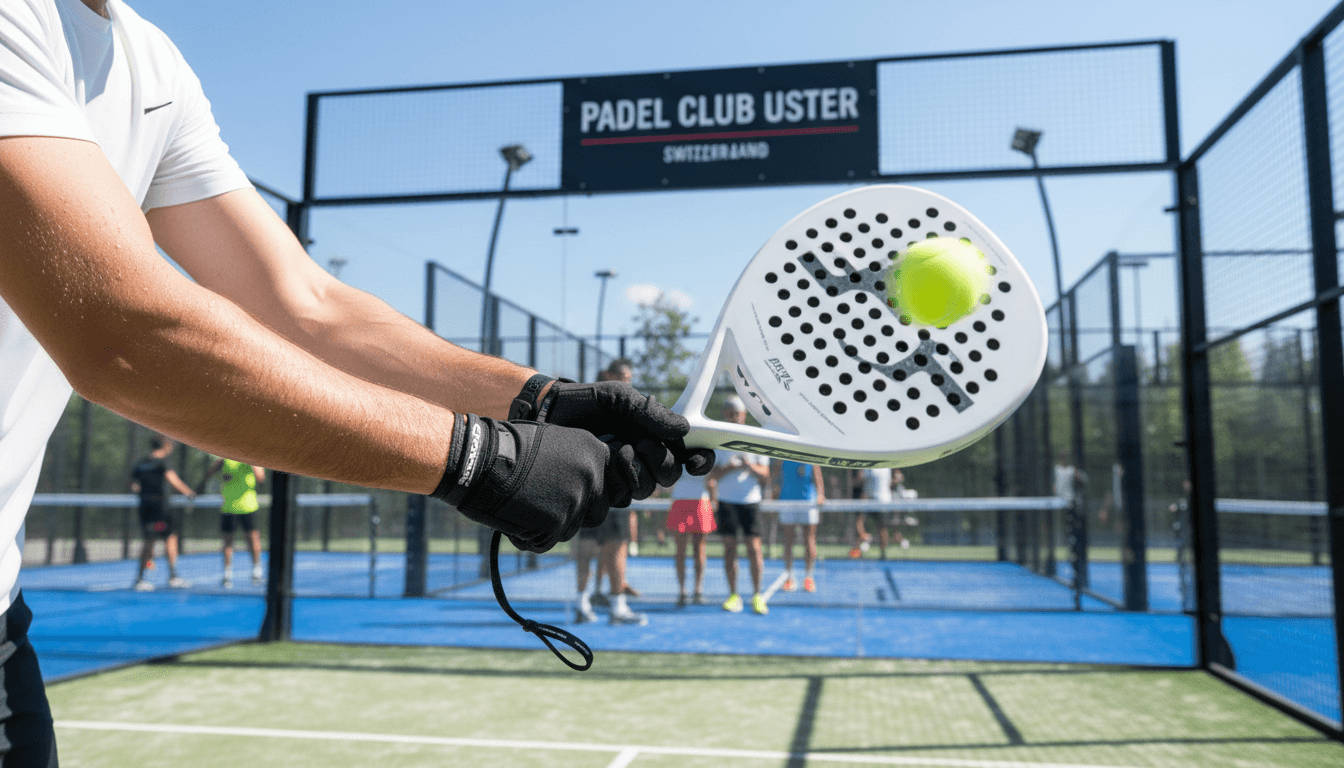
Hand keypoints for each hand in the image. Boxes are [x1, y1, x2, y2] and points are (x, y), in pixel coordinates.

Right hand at [432, 414, 681, 552]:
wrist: (478, 459)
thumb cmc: (509, 447)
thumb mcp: (555, 443)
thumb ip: (578, 463)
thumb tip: (592, 484)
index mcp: (596, 452)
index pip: (609, 488)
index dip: (589, 495)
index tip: (567, 494)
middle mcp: (592, 476)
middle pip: (596, 513)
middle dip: (572, 515)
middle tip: (541, 503)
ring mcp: (575, 501)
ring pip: (569, 530)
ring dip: (547, 526)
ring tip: (520, 504)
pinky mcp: (555, 524)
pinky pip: (544, 542)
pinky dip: (527, 537)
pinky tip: (511, 516)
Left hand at [511, 376, 714, 477]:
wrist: (545, 415)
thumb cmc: (583, 402)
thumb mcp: (619, 398)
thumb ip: (650, 412)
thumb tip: (684, 430)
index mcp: (654, 436)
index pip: (688, 454)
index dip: (699, 460)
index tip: (696, 461)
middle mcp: (642, 460)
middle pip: (669, 476)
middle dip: (658, 461)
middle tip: (637, 441)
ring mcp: (622, 478)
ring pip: (644, 490)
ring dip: (631, 468)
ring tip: (609, 446)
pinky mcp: (601, 493)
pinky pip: (617, 499)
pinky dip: (611, 480)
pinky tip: (596, 462)